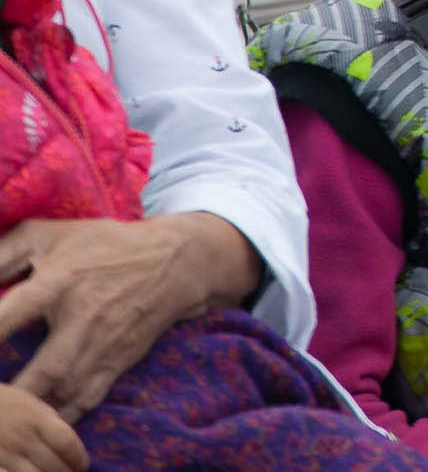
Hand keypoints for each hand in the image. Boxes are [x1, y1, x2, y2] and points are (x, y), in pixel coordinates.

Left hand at [0, 215, 261, 424]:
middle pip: (43, 369)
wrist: (179, 261)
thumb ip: (3, 253)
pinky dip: (59, 418)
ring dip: (32, 410)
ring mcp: (104, 342)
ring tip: (10, 417)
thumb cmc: (104, 245)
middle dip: (13, 392)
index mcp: (61, 279)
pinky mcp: (117, 360)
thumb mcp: (52, 235)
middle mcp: (84, 315)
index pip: (13, 312)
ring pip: (63, 392)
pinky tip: (39, 424)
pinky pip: (85, 400)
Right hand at [0, 385, 85, 471]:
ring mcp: (4, 454)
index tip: (83, 464)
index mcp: (35, 418)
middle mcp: (21, 437)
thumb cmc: (3, 403)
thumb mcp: (29, 402)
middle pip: (53, 464)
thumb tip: (68, 443)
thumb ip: (48, 420)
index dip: (78, 457)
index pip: (66, 443)